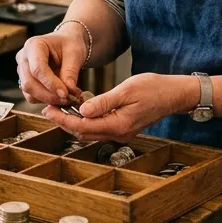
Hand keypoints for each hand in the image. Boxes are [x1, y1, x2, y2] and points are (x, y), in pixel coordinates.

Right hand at [15, 27, 86, 106]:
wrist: (66, 44)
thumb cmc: (69, 44)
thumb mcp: (75, 53)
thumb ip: (71, 72)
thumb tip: (69, 91)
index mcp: (34, 45)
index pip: (37, 69)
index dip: (51, 84)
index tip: (65, 94)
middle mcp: (23, 57)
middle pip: (29, 83)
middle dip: (49, 95)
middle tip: (67, 99)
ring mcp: (22, 70)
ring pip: (29, 93)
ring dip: (48, 99)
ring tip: (66, 98)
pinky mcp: (25, 81)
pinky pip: (32, 96)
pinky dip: (46, 100)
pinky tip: (59, 96)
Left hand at [41, 73, 198, 141]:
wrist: (174, 94)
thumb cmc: (154, 88)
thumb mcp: (127, 90)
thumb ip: (104, 102)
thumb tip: (82, 110)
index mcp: (118, 125)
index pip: (82, 126)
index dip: (62, 119)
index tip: (48, 109)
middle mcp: (118, 134)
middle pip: (83, 133)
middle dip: (63, 122)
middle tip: (47, 109)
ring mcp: (121, 133)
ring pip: (90, 132)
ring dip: (73, 122)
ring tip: (59, 109)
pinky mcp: (123, 128)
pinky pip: (99, 128)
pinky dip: (86, 121)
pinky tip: (79, 110)